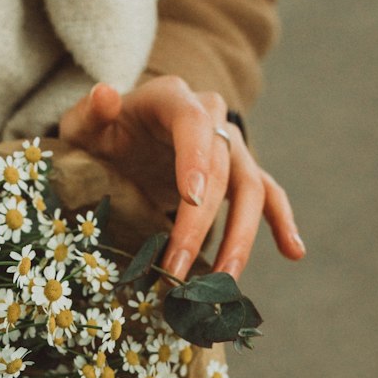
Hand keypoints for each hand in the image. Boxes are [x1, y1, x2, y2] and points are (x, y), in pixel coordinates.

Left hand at [58, 77, 305, 280]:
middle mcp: (210, 117)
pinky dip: (282, 223)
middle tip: (176, 270)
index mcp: (172, 98)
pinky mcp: (239, 174)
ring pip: (251, 190)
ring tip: (225, 281)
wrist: (120, 139)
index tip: (189, 201)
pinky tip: (293, 252)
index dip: (195, 159)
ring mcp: (229, 147)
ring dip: (242, 238)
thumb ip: (91, 113)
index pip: (193, 123)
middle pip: (220, 170)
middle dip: (200, 224)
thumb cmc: (100, 134)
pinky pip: (268, 197)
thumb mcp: (84, 125)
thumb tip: (107, 96)